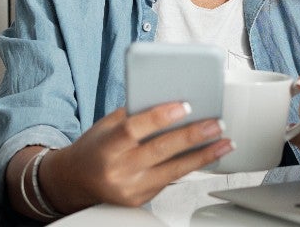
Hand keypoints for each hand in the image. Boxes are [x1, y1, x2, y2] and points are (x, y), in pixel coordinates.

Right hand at [9, 102, 232, 217]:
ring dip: (203, 155)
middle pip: (160, 151)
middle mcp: (118, 170)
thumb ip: (135, 113)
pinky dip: (192, 167)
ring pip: (173, 171)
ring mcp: (130, 189)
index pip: (134, 129)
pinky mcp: (140, 200)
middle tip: (216, 123)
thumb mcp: (107, 124)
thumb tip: (172, 98)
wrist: (74, 182)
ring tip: (224, 142)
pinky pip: (171, 180)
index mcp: (107, 146)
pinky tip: (208, 156)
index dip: (159, 117)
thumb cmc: (95, 147)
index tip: (185, 105)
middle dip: (192, 136)